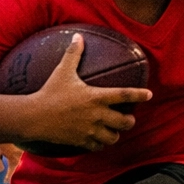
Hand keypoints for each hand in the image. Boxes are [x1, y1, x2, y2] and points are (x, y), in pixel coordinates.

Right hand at [28, 34, 152, 151]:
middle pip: (125, 122)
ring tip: (113, 130)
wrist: (34, 116)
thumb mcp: (62, 71)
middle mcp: (97, 115)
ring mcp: (90, 130)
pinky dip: (100, 144)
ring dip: (116, 134)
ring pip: (114, 138)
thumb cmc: (49, 92)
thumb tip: (78, 36)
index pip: (125, 95)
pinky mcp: (81, 141)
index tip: (149, 94)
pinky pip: (98, 146)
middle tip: (127, 118)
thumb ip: (73, 53)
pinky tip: (98, 139)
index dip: (140, 95)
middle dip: (130, 121)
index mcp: (96, 97)